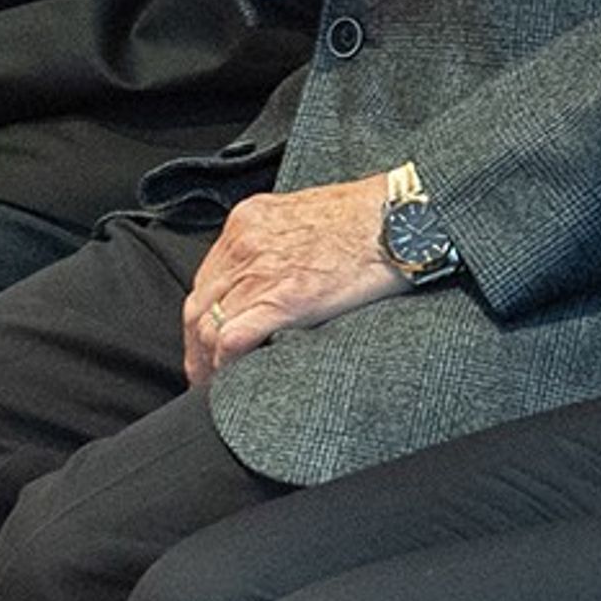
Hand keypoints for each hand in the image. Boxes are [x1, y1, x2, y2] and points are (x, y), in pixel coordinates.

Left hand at [178, 177, 403, 386]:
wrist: (403, 219)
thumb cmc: (371, 218)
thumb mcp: (308, 215)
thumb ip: (278, 242)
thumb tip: (273, 277)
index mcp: (249, 220)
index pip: (207, 278)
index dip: (205, 314)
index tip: (209, 336)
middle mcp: (245, 243)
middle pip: (198, 305)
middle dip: (196, 344)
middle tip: (204, 371)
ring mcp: (260, 271)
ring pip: (207, 326)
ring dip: (207, 362)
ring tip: (216, 384)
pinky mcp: (282, 299)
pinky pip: (231, 339)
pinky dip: (224, 364)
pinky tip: (231, 378)